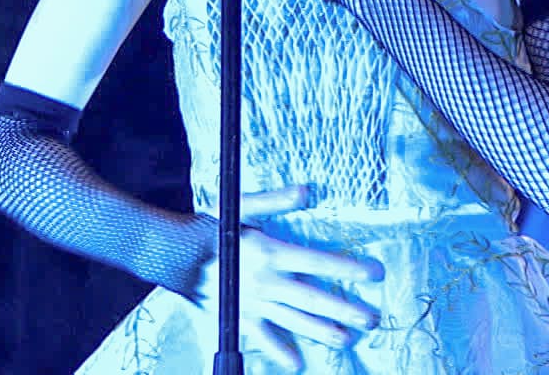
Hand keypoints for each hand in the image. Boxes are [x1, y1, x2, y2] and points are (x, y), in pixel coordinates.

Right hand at [195, 185, 384, 369]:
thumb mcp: (242, 205)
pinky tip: (296, 364)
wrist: (173, 254)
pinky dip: (279, 351)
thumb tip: (307, 191)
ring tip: (347, 340)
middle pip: (314, 298)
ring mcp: (255, 303)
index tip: (375, 275)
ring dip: (323, 331)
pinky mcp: (239, 318)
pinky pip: (263, 338)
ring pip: (295, 320)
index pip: (320, 262)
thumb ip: (275, 201)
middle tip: (372, 319)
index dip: (349, 269)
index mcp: (272, 252)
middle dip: (346, 309)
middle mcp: (268, 281)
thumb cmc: (210, 226)